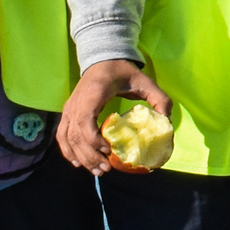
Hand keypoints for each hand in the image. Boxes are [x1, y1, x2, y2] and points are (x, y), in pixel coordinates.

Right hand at [59, 58, 172, 173]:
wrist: (103, 60)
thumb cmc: (122, 71)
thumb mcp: (144, 81)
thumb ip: (158, 98)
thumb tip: (167, 121)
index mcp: (93, 94)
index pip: (84, 120)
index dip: (92, 139)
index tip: (108, 150)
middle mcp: (76, 103)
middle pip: (75, 135)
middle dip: (89, 155)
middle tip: (106, 169)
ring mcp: (69, 109)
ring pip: (67, 138)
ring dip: (80, 157)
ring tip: (97, 170)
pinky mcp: (67, 113)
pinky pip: (62, 135)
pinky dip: (68, 151)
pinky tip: (78, 163)